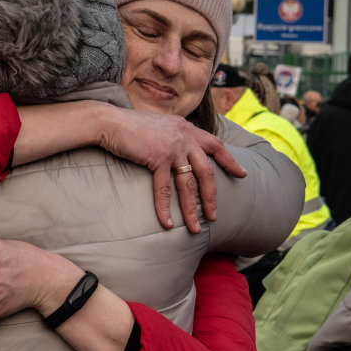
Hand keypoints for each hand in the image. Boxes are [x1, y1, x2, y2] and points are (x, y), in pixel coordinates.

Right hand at [99, 108, 245, 232]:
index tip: (242, 173)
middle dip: (211, 196)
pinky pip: (164, 188)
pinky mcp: (158, 156)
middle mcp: (184, 136)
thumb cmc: (128, 125)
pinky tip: (168, 224)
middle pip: (206, 170)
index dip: (230, 160)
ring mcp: (173, 146)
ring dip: (192, 209)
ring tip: (196, 229)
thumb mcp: (158, 125)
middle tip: (214, 216)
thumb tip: (176, 148)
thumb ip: (172, 134)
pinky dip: (165, 208)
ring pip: (189, 184)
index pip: (215, 144)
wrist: (109, 121)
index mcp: (186, 128)